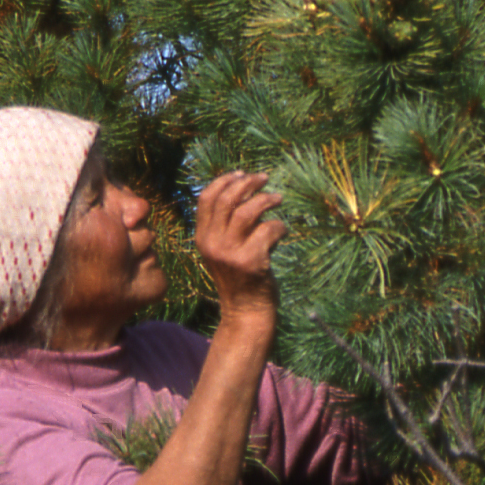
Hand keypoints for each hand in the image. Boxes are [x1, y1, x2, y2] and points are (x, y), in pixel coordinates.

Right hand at [194, 171, 286, 321]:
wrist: (246, 310)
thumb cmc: (240, 275)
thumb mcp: (223, 249)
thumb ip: (226, 223)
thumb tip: (243, 186)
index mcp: (202, 237)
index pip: (207, 198)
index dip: (225, 180)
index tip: (242, 174)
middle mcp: (212, 244)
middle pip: (227, 199)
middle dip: (248, 183)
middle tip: (264, 179)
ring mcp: (230, 253)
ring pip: (247, 211)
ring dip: (266, 200)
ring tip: (278, 199)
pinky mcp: (251, 261)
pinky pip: (268, 230)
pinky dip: (279, 226)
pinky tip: (282, 230)